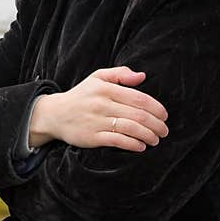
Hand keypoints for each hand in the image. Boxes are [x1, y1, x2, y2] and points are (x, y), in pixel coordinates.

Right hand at [30, 66, 168, 151]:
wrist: (54, 114)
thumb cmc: (81, 96)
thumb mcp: (97, 78)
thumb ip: (120, 74)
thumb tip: (142, 76)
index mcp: (106, 88)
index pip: (139, 98)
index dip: (156, 108)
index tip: (164, 116)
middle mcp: (102, 104)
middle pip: (138, 115)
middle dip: (157, 125)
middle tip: (164, 131)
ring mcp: (96, 121)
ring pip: (130, 128)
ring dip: (148, 135)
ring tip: (156, 140)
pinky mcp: (92, 137)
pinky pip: (118, 141)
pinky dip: (133, 144)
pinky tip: (141, 146)